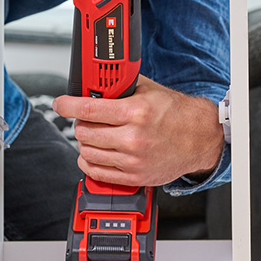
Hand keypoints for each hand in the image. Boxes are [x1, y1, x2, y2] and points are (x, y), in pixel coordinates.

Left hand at [51, 75, 223, 186]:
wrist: (200, 138)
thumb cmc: (177, 113)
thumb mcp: (148, 90)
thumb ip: (121, 87)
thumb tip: (95, 84)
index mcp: (136, 112)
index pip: (88, 109)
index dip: (67, 105)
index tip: (60, 104)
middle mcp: (133, 138)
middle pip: (84, 132)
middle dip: (80, 123)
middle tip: (86, 119)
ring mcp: (133, 160)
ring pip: (87, 152)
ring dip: (85, 142)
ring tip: (93, 135)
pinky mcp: (135, 177)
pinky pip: (97, 172)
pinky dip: (89, 162)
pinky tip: (93, 153)